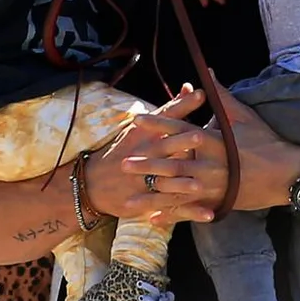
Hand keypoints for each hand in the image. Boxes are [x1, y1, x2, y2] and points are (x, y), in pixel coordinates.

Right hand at [85, 84, 208, 218]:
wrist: (91, 183)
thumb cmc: (123, 149)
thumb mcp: (141, 127)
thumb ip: (170, 109)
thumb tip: (190, 86)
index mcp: (143, 134)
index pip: (164, 117)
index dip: (182, 106)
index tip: (201, 95)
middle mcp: (143, 155)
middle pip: (164, 148)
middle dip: (181, 143)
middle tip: (200, 137)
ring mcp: (142, 180)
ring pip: (165, 182)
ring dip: (183, 183)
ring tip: (201, 184)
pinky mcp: (145, 201)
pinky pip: (170, 208)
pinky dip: (190, 213)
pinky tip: (208, 214)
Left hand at [120, 76, 299, 223]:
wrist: (287, 174)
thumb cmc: (266, 141)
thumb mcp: (244, 116)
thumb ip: (221, 96)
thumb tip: (207, 72)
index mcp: (214, 141)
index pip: (180, 129)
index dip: (157, 124)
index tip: (137, 120)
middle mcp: (210, 164)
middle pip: (173, 163)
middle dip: (147, 163)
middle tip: (124, 162)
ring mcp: (214, 186)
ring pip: (177, 190)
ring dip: (153, 192)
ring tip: (130, 194)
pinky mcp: (218, 202)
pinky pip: (190, 210)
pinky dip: (171, 215)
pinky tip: (153, 218)